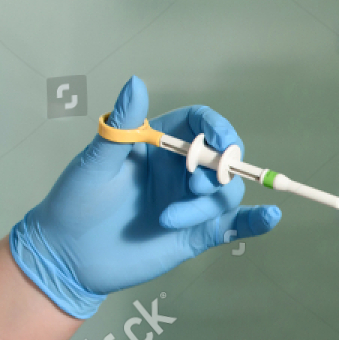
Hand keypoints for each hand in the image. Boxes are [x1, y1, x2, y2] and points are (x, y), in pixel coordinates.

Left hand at [8, 76, 280, 317]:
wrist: (68, 257)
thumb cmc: (75, 204)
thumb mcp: (96, 162)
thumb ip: (122, 126)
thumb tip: (136, 82)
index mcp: (158, 146)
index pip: (200, 124)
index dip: (217, 128)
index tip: (220, 141)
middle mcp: (179, 172)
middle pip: (223, 158)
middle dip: (218, 168)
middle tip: (194, 183)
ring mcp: (190, 203)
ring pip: (225, 194)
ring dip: (206, 204)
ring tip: (169, 220)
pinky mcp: (197, 234)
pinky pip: (234, 225)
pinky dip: (255, 222)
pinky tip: (270, 217)